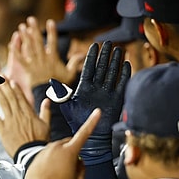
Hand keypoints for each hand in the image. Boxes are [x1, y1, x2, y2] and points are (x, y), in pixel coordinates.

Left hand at [0, 80, 50, 157]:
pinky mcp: (3, 129)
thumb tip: (47, 100)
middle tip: (0, 76)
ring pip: (3, 103)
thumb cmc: (39, 141)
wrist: (31, 153)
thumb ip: (46, 111)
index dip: (15, 88)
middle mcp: (18, 114)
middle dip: (5, 85)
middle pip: (11, 97)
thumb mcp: (47, 125)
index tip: (11, 81)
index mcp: (29, 113)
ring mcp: (10, 121)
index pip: (21, 97)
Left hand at [4, 16, 82, 87]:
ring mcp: (35, 64)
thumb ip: (74, 63)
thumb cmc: (61, 87)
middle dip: (34, 29)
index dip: (52, 31)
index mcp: (53, 59)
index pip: (53, 42)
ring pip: (29, 48)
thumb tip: (82, 54)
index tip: (50, 21)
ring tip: (21, 27)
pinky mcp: (28, 70)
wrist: (49, 96)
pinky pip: (20, 59)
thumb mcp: (70, 74)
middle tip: (31, 19)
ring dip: (25, 37)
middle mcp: (43, 59)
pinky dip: (16, 52)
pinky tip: (12, 44)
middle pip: (38, 41)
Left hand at [24, 109, 101, 178]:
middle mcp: (56, 146)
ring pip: (59, 149)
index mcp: (69, 151)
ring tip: (58, 173)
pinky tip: (50, 172)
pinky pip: (49, 153)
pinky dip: (51, 160)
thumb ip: (82, 168)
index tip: (97, 112)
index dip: (92, 121)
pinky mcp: (38, 154)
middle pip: (70, 144)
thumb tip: (80, 162)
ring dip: (61, 157)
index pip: (84, 133)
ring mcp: (46, 149)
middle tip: (71, 168)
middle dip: (73, 152)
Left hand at [47, 41, 130, 164]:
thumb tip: (52, 82)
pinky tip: (127, 64)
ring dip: (116, 62)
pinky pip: (121, 84)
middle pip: (102, 67)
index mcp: (84, 88)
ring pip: (112, 73)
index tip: (94, 45)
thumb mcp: (68, 106)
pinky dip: (125, 75)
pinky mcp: (116, 99)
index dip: (91, 57)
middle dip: (105, 55)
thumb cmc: (77, 122)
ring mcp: (107, 92)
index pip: (88, 68)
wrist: (90, 136)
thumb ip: (62, 94)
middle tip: (109, 42)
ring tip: (119, 50)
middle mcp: (96, 88)